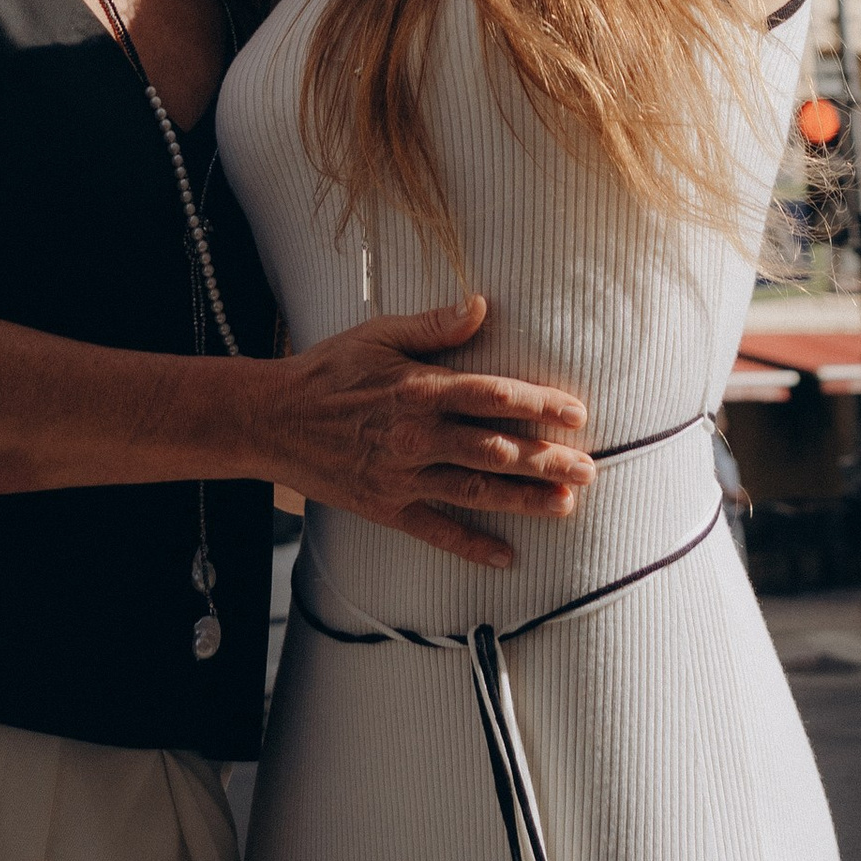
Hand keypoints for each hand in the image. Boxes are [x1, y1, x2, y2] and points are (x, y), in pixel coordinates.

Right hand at [264, 292, 595, 567]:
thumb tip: (481, 305)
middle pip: (494, 448)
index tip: (576, 412)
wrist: (272, 419)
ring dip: (523, 499)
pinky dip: (472, 545)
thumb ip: (433, 325)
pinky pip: (436, 530)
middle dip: (545, 459)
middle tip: (588, 469)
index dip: (538, 403)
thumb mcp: (378, 334)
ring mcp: (402, 476)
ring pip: (475, 489)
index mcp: (418, 388)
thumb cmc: (328, 371)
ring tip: (565, 506)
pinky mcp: (386, 506)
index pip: (492, 395)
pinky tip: (506, 555)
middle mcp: (415, 435)